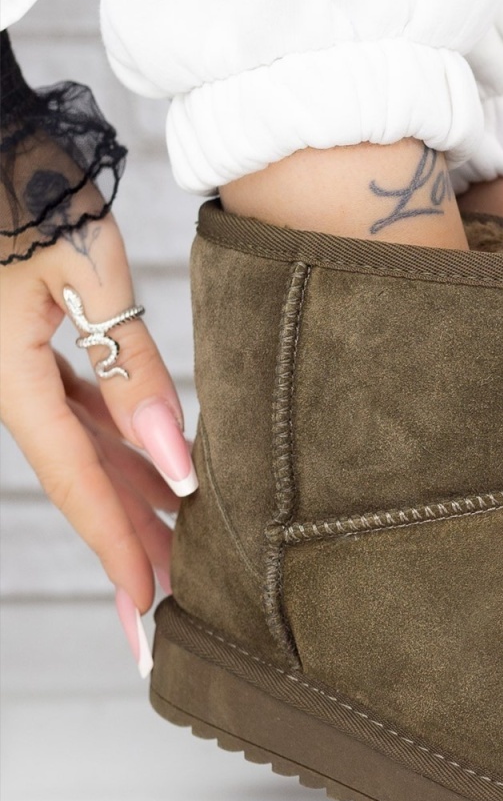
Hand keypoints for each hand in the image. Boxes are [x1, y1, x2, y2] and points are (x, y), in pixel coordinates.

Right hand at [0, 212, 194, 674]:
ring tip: (187, 554)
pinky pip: (87, 416)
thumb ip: (132, 369)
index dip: (120, 551)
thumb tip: (174, 461)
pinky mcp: (40, 348)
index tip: (150, 614)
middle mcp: (12, 386)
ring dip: (135, 504)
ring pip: (89, 455)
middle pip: (86, 484)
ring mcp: (24, 370)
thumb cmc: (29, 187)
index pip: (80, 486)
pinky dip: (127, 450)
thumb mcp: (89, 275)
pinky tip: (165, 472)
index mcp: (12, 379)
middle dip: (133, 549)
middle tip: (177, 613)